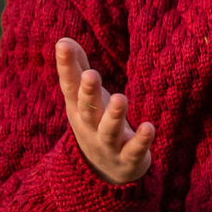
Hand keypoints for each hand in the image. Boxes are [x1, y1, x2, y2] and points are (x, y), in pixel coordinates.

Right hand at [55, 38, 155, 184]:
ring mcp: (108, 144)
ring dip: (114, 115)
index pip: (70, 86)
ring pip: (109, 130)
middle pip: (87, 109)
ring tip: (121, 98)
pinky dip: (141, 140)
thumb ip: (76, 70)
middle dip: (88, 92)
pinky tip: (149, 127)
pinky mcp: (128, 158)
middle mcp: (90, 126)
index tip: (63, 45)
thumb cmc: (94, 123)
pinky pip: (134, 149)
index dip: (65, 66)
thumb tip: (62, 40)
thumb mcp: (82, 99)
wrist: (104, 172)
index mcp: (78, 109)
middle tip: (91, 75)